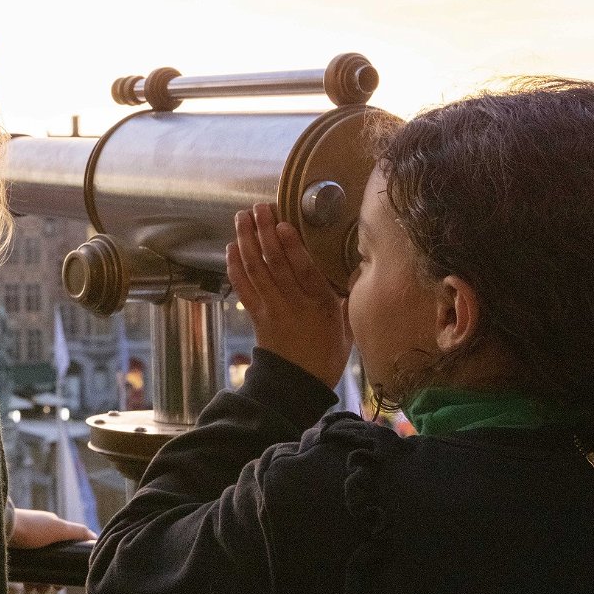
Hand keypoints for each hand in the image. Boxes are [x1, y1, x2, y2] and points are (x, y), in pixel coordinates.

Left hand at [9, 508, 94, 593]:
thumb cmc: (30, 528)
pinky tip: (26, 587)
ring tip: (36, 589)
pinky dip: (27, 580)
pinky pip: (24, 571)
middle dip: (53, 579)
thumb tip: (96, 537)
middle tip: (52, 588)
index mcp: (51, 531)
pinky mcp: (14, 555)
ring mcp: (26, 547)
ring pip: (38, 570)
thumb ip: (77, 532)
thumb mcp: (57, 528)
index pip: (65, 552)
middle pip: (52, 564)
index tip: (67, 581)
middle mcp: (39, 538)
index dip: (68, 567)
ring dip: (40, 583)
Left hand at [226, 203, 350, 388]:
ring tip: (242, 218)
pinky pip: (243, 288)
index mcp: (320, 305)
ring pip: (255, 271)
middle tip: (258, 208)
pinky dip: (234, 267)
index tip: (284, 223)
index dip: (292, 246)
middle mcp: (293, 304)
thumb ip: (351, 296)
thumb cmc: (327, 354)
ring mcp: (271, 309)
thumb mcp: (348, 327)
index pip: (304, 271)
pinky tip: (231, 247)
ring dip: (247, 241)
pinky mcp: (256, 316)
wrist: (298, 385)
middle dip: (265, 233)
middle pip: (275, 264)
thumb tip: (362, 267)